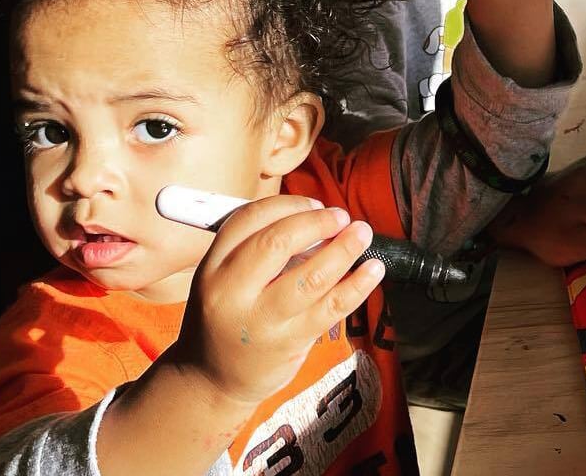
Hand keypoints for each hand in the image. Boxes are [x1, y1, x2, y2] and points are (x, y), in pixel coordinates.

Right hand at [164, 195, 382, 406]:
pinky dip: (357, 285)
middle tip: (341, 217)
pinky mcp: (288, 343)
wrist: (211, 380)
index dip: (290, 204)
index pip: (251, 219)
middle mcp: (232, 292)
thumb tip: (317, 221)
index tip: (316, 204)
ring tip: (362, 234)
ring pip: (310, 277)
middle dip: (317, 223)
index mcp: (213, 267)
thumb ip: (257, 250)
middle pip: (278, 243)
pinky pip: (330, 308)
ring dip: (344, 250)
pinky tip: (373, 270)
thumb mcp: (222, 279)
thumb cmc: (227, 318)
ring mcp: (261, 321)